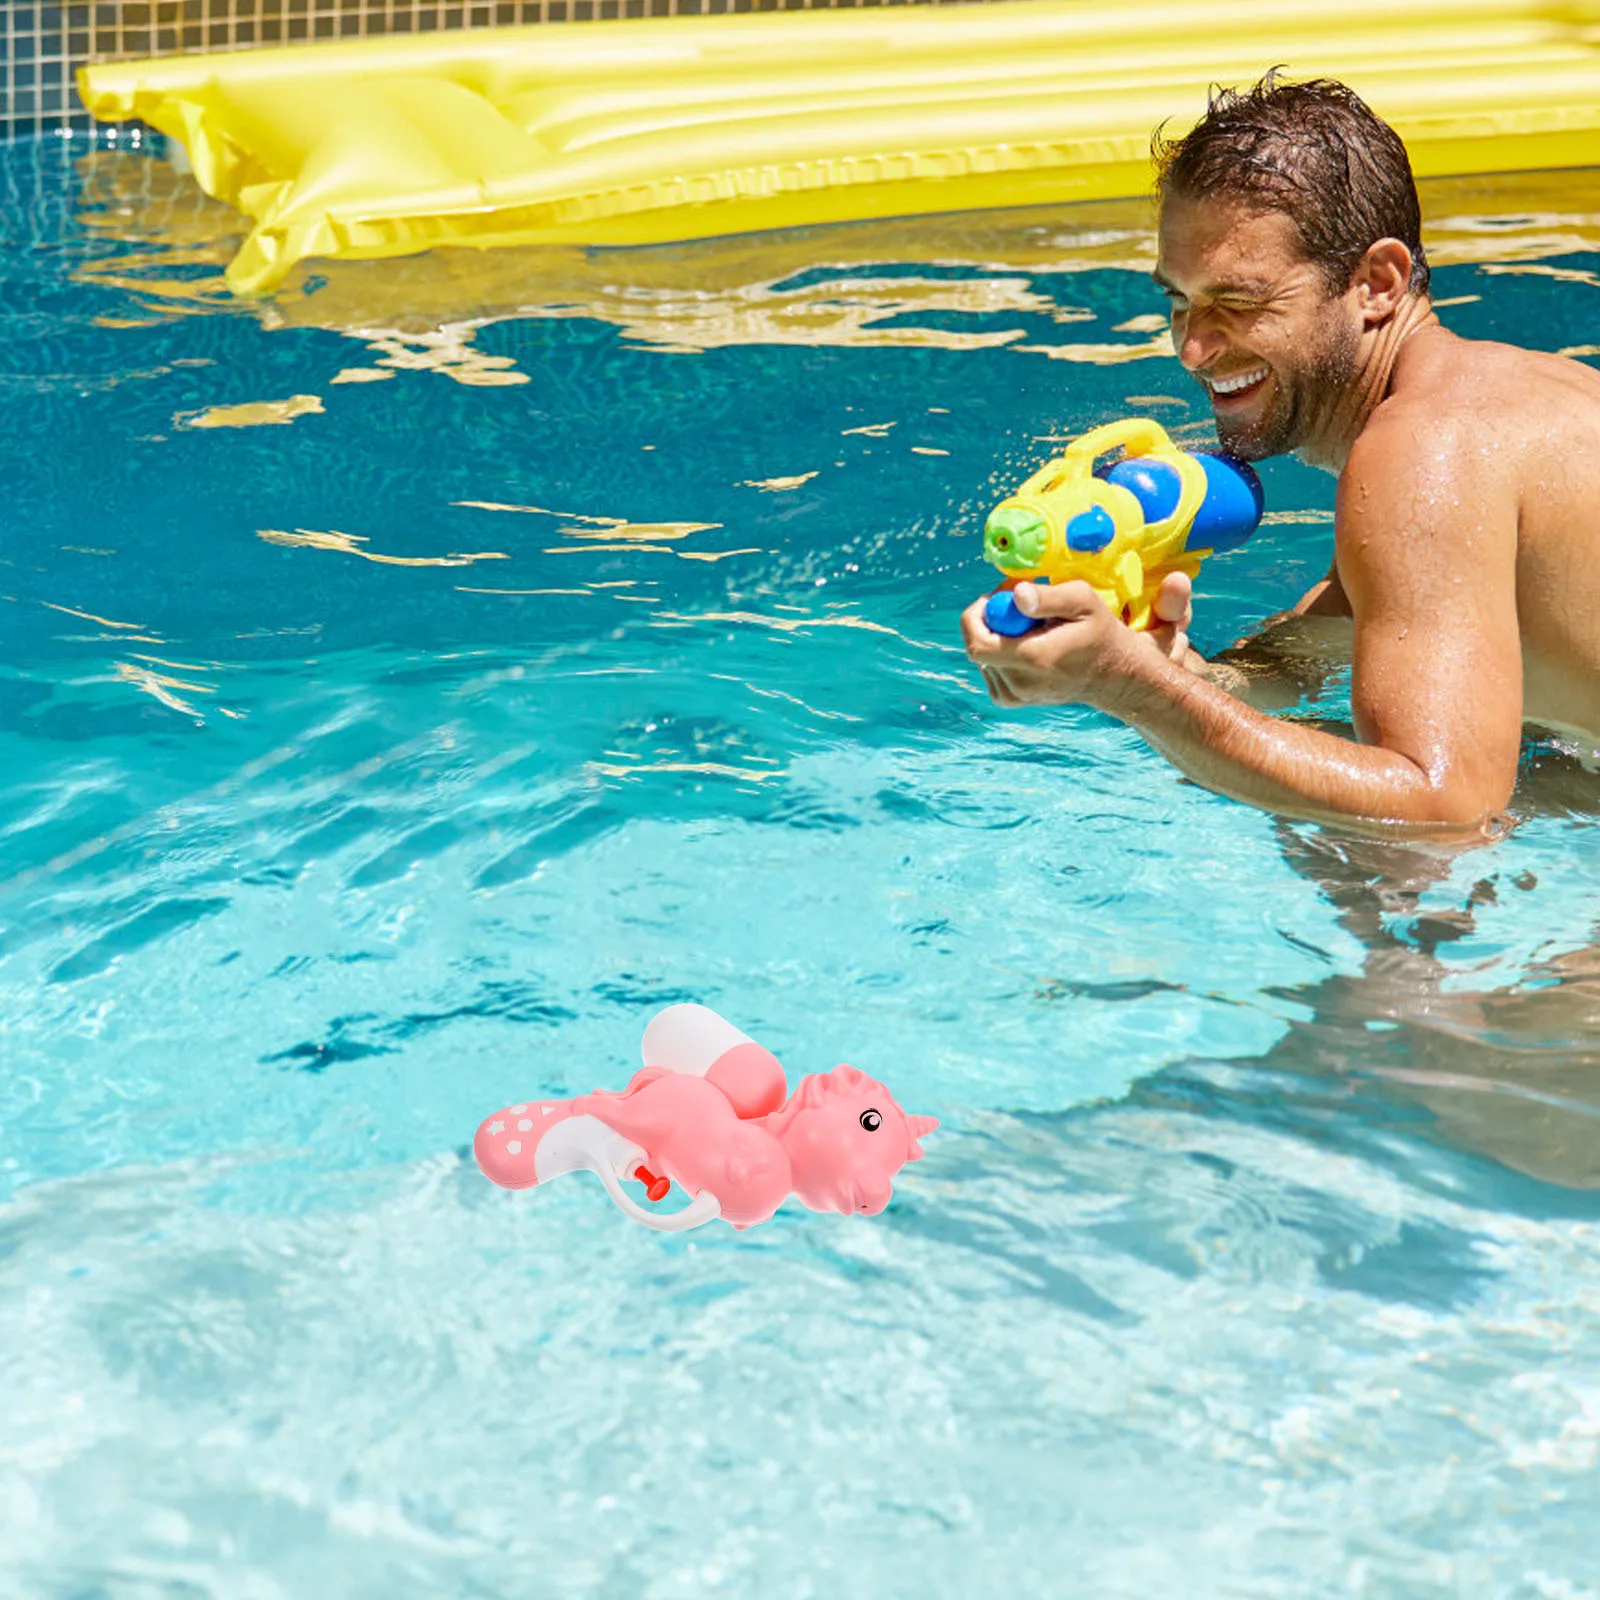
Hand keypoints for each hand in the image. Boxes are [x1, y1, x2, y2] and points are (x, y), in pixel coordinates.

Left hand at [960, 573, 1197, 710]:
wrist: (1112, 675)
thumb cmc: (1099, 633)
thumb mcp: (1083, 602)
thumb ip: (1048, 597)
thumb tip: (1016, 595)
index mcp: (1033, 659)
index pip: (977, 644)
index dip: (976, 616)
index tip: (998, 597)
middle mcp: (1019, 684)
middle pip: (978, 646)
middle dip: (989, 619)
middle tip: (1018, 605)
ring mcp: (1013, 696)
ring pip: (982, 657)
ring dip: (996, 635)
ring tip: (1030, 627)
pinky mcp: (1010, 699)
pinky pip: (988, 668)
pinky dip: (999, 652)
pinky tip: (1026, 645)